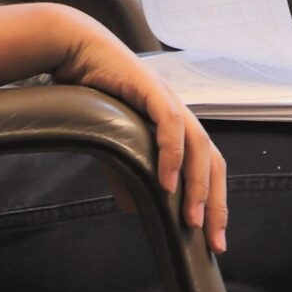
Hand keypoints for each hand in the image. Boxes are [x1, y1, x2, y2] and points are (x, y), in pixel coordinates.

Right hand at [45, 8, 227, 252]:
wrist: (74, 51)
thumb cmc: (93, 94)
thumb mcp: (112, 145)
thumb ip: (125, 174)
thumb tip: (134, 208)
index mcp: (176, 127)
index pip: (207, 168)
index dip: (214, 202)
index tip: (213, 238)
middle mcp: (181, 114)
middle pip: (213, 163)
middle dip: (217, 204)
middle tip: (214, 240)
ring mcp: (170, 101)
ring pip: (199, 148)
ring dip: (197, 186)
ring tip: (192, 220)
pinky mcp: (153, 90)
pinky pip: (171, 126)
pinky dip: (172, 155)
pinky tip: (167, 183)